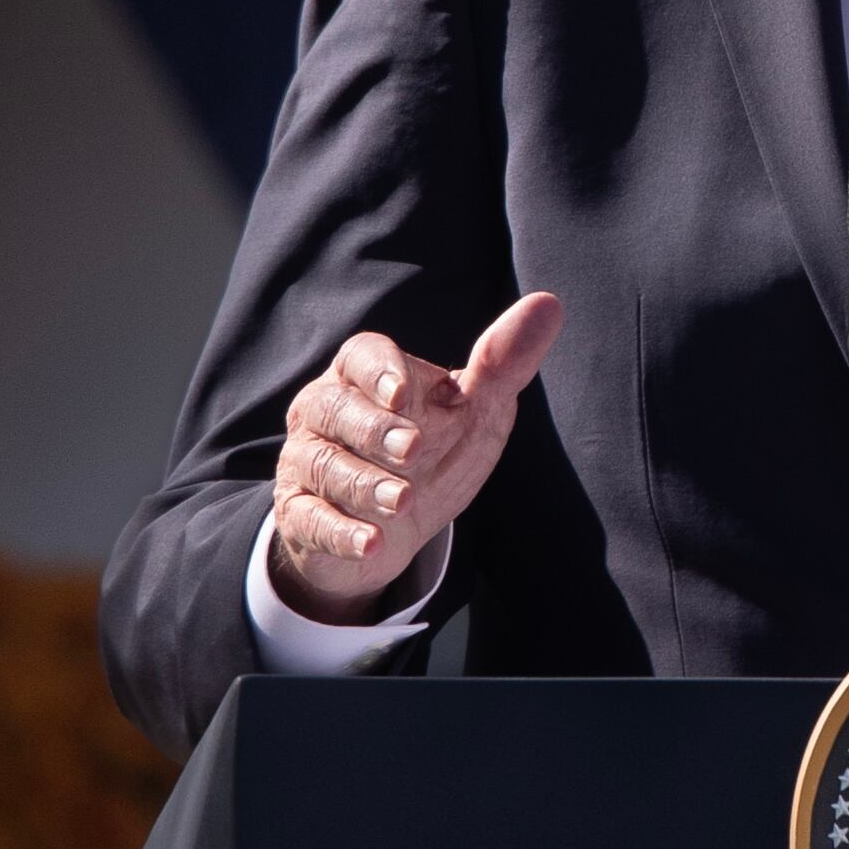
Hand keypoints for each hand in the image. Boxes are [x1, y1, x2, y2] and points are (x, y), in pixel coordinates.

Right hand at [269, 293, 564, 623]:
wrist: (389, 529)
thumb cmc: (431, 452)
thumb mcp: (473, 413)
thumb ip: (502, 364)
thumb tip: (548, 305)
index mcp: (365, 375)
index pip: (362, 356)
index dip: (380, 371)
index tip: (403, 392)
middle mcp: (325, 411)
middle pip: (334, 407)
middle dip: (374, 429)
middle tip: (414, 451)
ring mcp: (306, 463)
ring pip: (322, 464)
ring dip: (364, 484)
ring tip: (404, 502)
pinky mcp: (300, 514)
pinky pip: (309, 520)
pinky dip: (340, 532)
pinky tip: (371, 543)